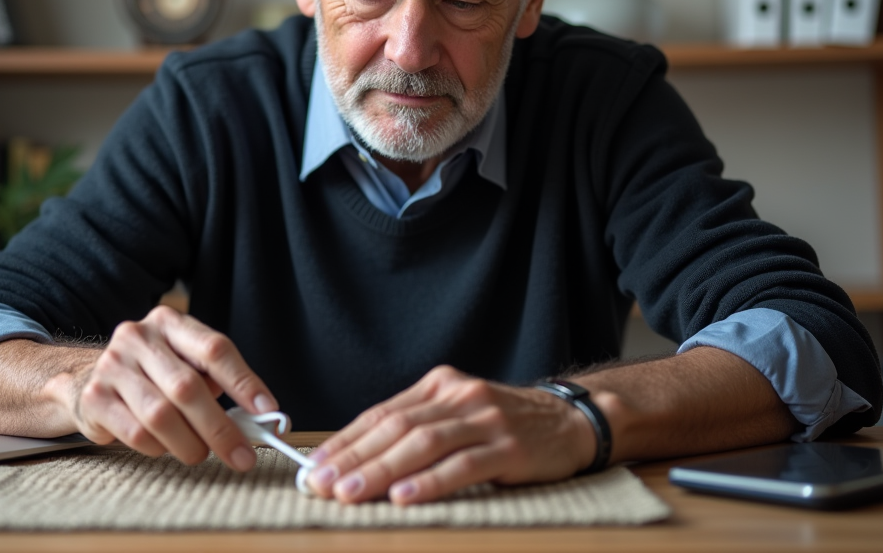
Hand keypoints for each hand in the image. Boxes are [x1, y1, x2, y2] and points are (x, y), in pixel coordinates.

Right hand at [52, 305, 277, 472]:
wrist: (85, 378)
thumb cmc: (150, 374)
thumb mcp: (182, 362)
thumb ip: (214, 381)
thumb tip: (254, 416)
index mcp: (170, 323)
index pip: (214, 348)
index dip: (243, 381)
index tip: (266, 409)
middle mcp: (139, 338)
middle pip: (189, 387)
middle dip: (221, 428)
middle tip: (242, 454)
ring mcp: (113, 366)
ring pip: (162, 415)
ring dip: (190, 444)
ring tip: (201, 453)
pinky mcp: (95, 397)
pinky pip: (137, 433)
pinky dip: (159, 448)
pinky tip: (165, 446)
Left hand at [304, 365, 598, 504]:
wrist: (569, 420)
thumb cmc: (504, 425)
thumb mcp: (457, 413)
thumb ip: (415, 428)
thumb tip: (357, 459)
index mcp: (438, 385)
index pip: (381, 414)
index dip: (345, 441)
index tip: (313, 467)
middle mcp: (458, 396)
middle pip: (395, 428)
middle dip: (353, 458)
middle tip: (319, 484)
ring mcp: (484, 419)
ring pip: (423, 444)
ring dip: (381, 470)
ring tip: (350, 493)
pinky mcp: (509, 447)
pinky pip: (463, 465)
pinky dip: (429, 482)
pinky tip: (404, 496)